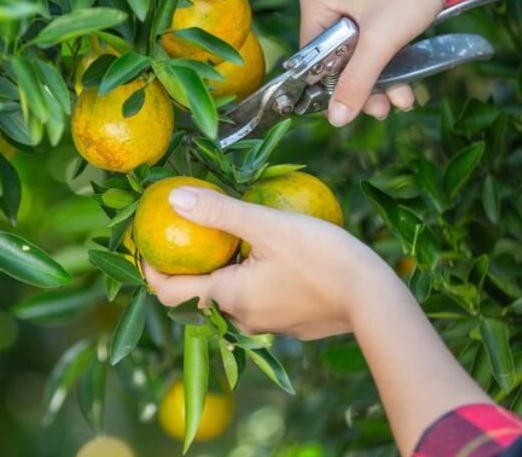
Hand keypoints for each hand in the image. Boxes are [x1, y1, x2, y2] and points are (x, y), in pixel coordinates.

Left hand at [143, 186, 397, 339]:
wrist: (377, 300)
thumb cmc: (323, 258)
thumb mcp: (267, 225)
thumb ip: (219, 212)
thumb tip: (174, 197)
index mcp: (227, 297)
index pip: (168, 292)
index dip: (149, 269)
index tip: (143, 245)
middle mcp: (242, 319)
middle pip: (198, 294)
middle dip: (187, 265)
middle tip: (184, 231)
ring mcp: (269, 325)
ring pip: (231, 297)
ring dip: (222, 271)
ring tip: (227, 237)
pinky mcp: (293, 323)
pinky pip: (259, 300)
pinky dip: (250, 278)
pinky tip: (266, 253)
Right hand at [299, 0, 495, 125]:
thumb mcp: (381, 42)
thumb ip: (356, 82)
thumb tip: (336, 120)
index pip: (313, 52)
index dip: (334, 83)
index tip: (357, 107)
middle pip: (337, 49)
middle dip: (365, 81)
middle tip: (385, 107)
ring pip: (358, 39)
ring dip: (381, 70)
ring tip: (404, 96)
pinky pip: (371, 23)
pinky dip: (387, 46)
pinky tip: (407, 67)